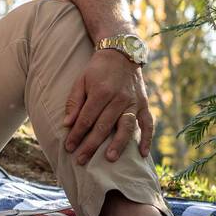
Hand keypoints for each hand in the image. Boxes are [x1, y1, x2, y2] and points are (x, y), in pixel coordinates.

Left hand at [62, 49, 153, 163]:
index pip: (86, 119)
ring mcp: (133, 102)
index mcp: (101, 92)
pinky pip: (148, 123)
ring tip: (109, 159)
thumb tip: (67, 124)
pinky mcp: (144, 104)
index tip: (69, 147)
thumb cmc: (97, 70)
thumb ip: (74, 102)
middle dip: (91, 145)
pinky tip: (142, 154)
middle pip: (103, 126)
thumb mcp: (81, 81)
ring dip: (118, 144)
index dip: (76, 134)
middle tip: (81, 161)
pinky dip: (147, 139)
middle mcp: (118, 98)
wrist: (121, 54)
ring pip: (126, 127)